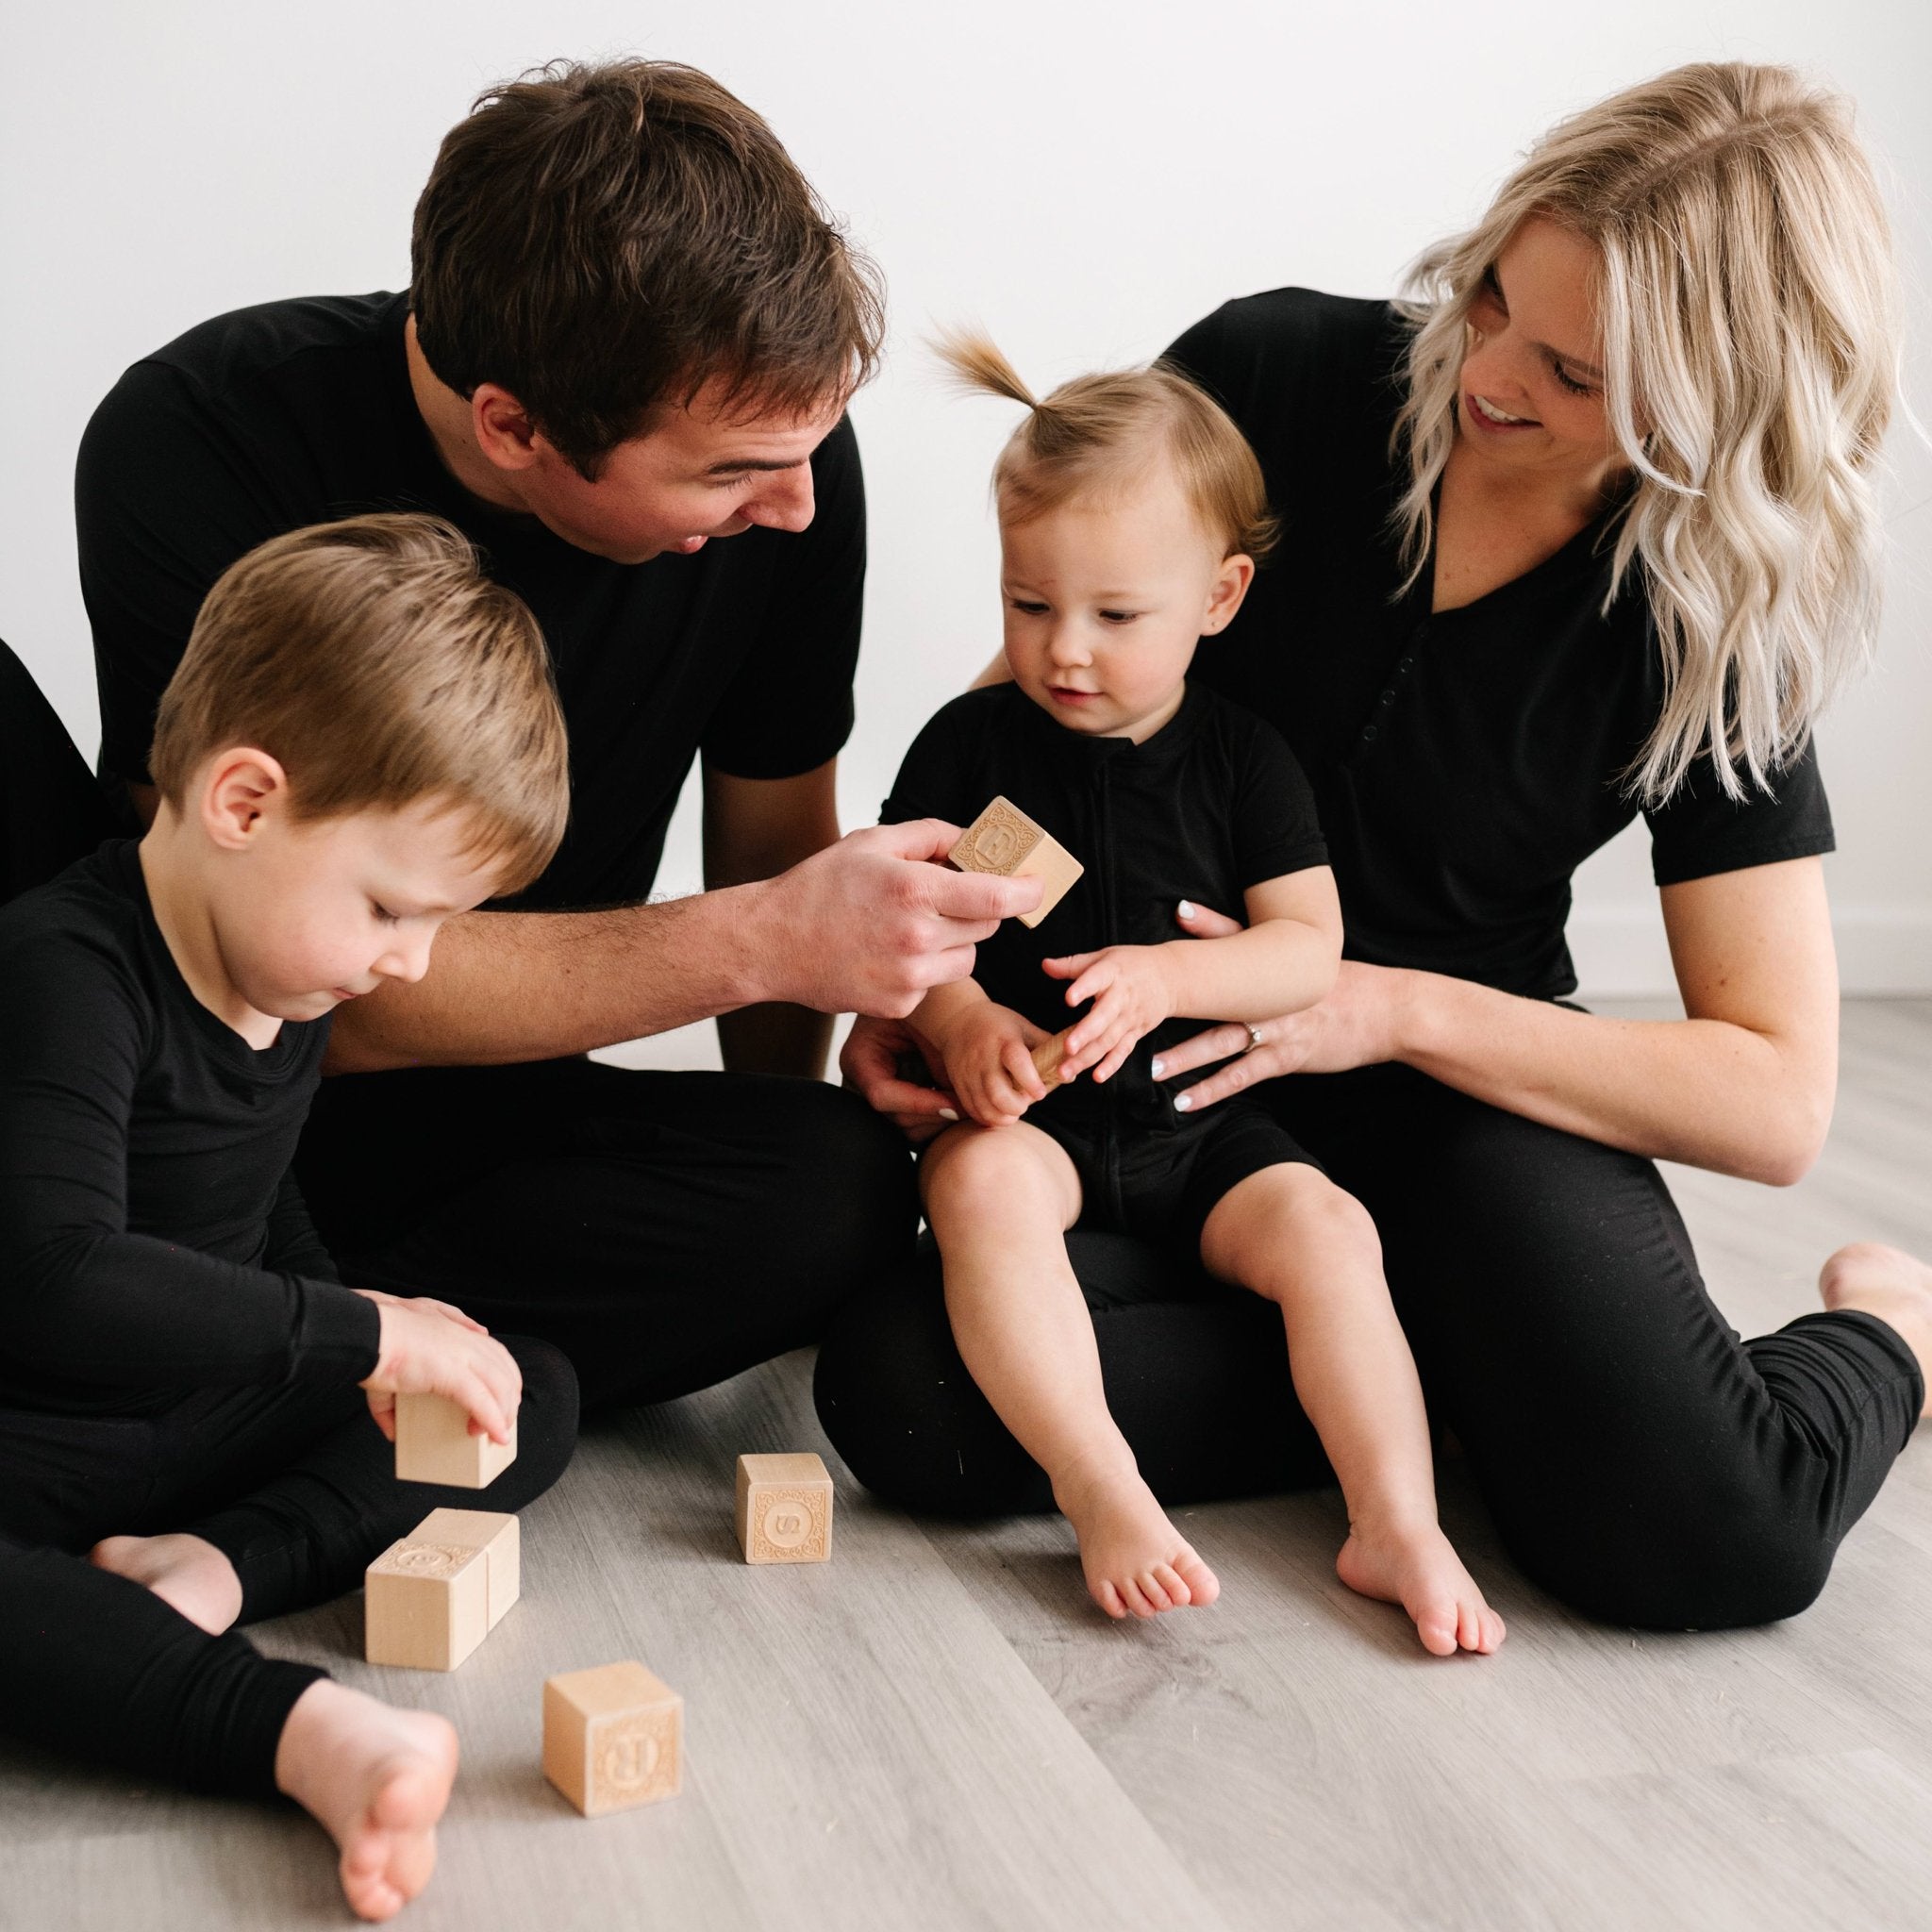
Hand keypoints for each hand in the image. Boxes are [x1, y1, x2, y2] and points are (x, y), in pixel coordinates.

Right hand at [354, 1292, 521, 1446]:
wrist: (360, 1333)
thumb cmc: (370, 1343)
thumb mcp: (384, 1370)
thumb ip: (391, 1401)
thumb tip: (393, 1432)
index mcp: (451, 1330)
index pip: (492, 1350)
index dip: (502, 1374)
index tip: (500, 1397)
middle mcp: (462, 1338)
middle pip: (504, 1366)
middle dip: (510, 1395)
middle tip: (504, 1420)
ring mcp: (459, 1352)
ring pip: (499, 1384)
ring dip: (504, 1412)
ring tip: (498, 1435)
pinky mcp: (450, 1371)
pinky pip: (481, 1399)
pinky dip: (492, 1419)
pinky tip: (495, 1435)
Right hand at [755, 821, 1043, 1018]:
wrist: (771, 943)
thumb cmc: (819, 889)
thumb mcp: (873, 842)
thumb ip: (932, 835)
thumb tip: (974, 840)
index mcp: (915, 891)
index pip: (998, 898)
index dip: (1027, 891)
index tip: (1036, 885)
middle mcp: (917, 937)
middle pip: (987, 927)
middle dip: (979, 911)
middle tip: (949, 898)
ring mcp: (910, 977)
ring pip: (967, 959)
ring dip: (954, 942)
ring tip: (910, 929)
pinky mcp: (900, 1005)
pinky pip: (936, 984)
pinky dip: (925, 970)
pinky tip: (888, 955)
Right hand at [840, 1012, 961, 1143]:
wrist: (923, 999)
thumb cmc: (923, 1004)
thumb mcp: (927, 1024)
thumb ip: (937, 1060)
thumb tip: (956, 1104)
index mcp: (859, 1057)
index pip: (882, 1095)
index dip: (920, 1104)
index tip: (955, 1105)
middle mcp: (862, 1083)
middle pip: (895, 1118)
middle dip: (934, 1116)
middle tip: (970, 1109)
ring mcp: (879, 1097)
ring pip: (907, 1129)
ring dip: (939, 1122)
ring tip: (968, 1107)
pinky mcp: (898, 1104)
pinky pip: (917, 1125)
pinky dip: (939, 1119)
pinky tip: (960, 1104)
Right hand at [930, 1000, 1051, 1126]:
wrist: (957, 1019)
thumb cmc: (997, 1024)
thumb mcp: (1023, 1027)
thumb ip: (1047, 1046)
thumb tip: (1072, 1070)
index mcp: (1004, 1040)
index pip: (1016, 1062)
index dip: (1030, 1082)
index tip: (1041, 1093)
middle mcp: (984, 1058)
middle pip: (997, 1093)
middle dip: (1016, 1107)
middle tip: (1025, 1103)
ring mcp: (969, 1074)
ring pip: (984, 1107)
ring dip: (1003, 1117)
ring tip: (1014, 1110)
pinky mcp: (959, 1085)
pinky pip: (973, 1110)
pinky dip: (988, 1118)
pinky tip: (999, 1112)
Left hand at [1041, 945, 1178, 1084]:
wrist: (1169, 977)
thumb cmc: (1131, 965)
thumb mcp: (1104, 957)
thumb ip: (1073, 964)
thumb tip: (1045, 965)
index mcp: (1112, 973)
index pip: (1097, 979)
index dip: (1083, 989)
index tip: (1068, 999)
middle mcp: (1122, 997)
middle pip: (1104, 1017)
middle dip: (1085, 1034)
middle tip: (1067, 1048)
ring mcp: (1130, 1018)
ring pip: (1109, 1039)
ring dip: (1088, 1057)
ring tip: (1066, 1070)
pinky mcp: (1136, 1033)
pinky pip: (1123, 1051)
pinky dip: (1111, 1065)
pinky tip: (1097, 1076)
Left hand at [1147, 903, 1414, 1111]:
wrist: (1383, 1009)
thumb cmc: (1329, 979)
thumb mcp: (1287, 950)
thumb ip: (1229, 931)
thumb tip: (1180, 907)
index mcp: (1261, 965)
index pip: (1213, 954)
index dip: (1172, 960)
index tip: (1138, 965)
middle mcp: (1264, 995)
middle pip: (1208, 1004)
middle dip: (1169, 1015)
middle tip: (1132, 1025)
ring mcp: (1275, 1028)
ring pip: (1222, 1043)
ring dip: (1186, 1057)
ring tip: (1152, 1068)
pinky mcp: (1287, 1057)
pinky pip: (1243, 1076)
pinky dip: (1214, 1089)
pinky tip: (1186, 1101)